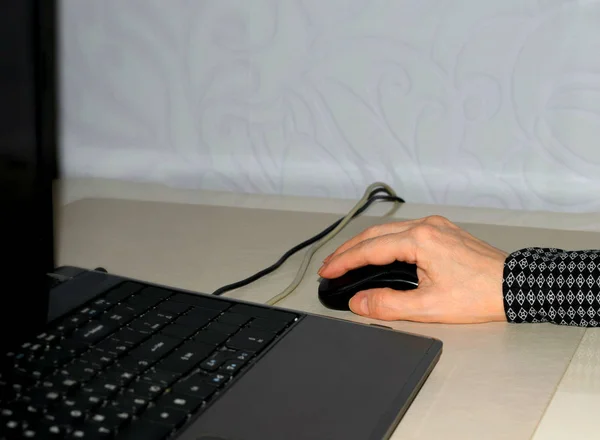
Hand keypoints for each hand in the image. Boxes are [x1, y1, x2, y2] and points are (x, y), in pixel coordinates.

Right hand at [318, 215, 507, 323]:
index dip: (344, 262)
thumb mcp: (429, 307)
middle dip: (348, 250)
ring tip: (347, 259)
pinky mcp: (443, 231)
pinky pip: (404, 231)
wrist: (516, 286)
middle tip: (330, 266)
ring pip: (388, 230)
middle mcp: (426, 226)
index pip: (370, 249)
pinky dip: (384, 241)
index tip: (327, 272)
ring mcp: (435, 226)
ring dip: (365, 244)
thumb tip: (359, 302)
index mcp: (420, 240)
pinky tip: (378, 251)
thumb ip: (388, 305)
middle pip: (374, 234)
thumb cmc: (480, 295)